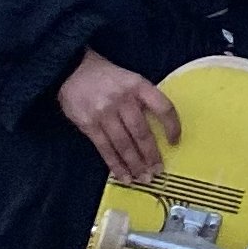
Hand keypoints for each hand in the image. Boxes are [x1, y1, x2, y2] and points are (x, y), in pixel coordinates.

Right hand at [59, 48, 179, 184]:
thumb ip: (144, 99)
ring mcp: (104, 113)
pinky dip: (116, 165)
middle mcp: (122, 100)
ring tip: (144, 179)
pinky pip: (105, 149)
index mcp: (138, 86)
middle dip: (151, 155)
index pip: (163, 107)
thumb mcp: (131, 79)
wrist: (72, 69)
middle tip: (158, 172)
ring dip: (135, 164)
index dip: (172, 126)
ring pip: (123, 144)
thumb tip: (161, 128)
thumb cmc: (108, 77)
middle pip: (141, 132)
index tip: (175, 142)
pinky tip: (124, 176)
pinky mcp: (88, 124)